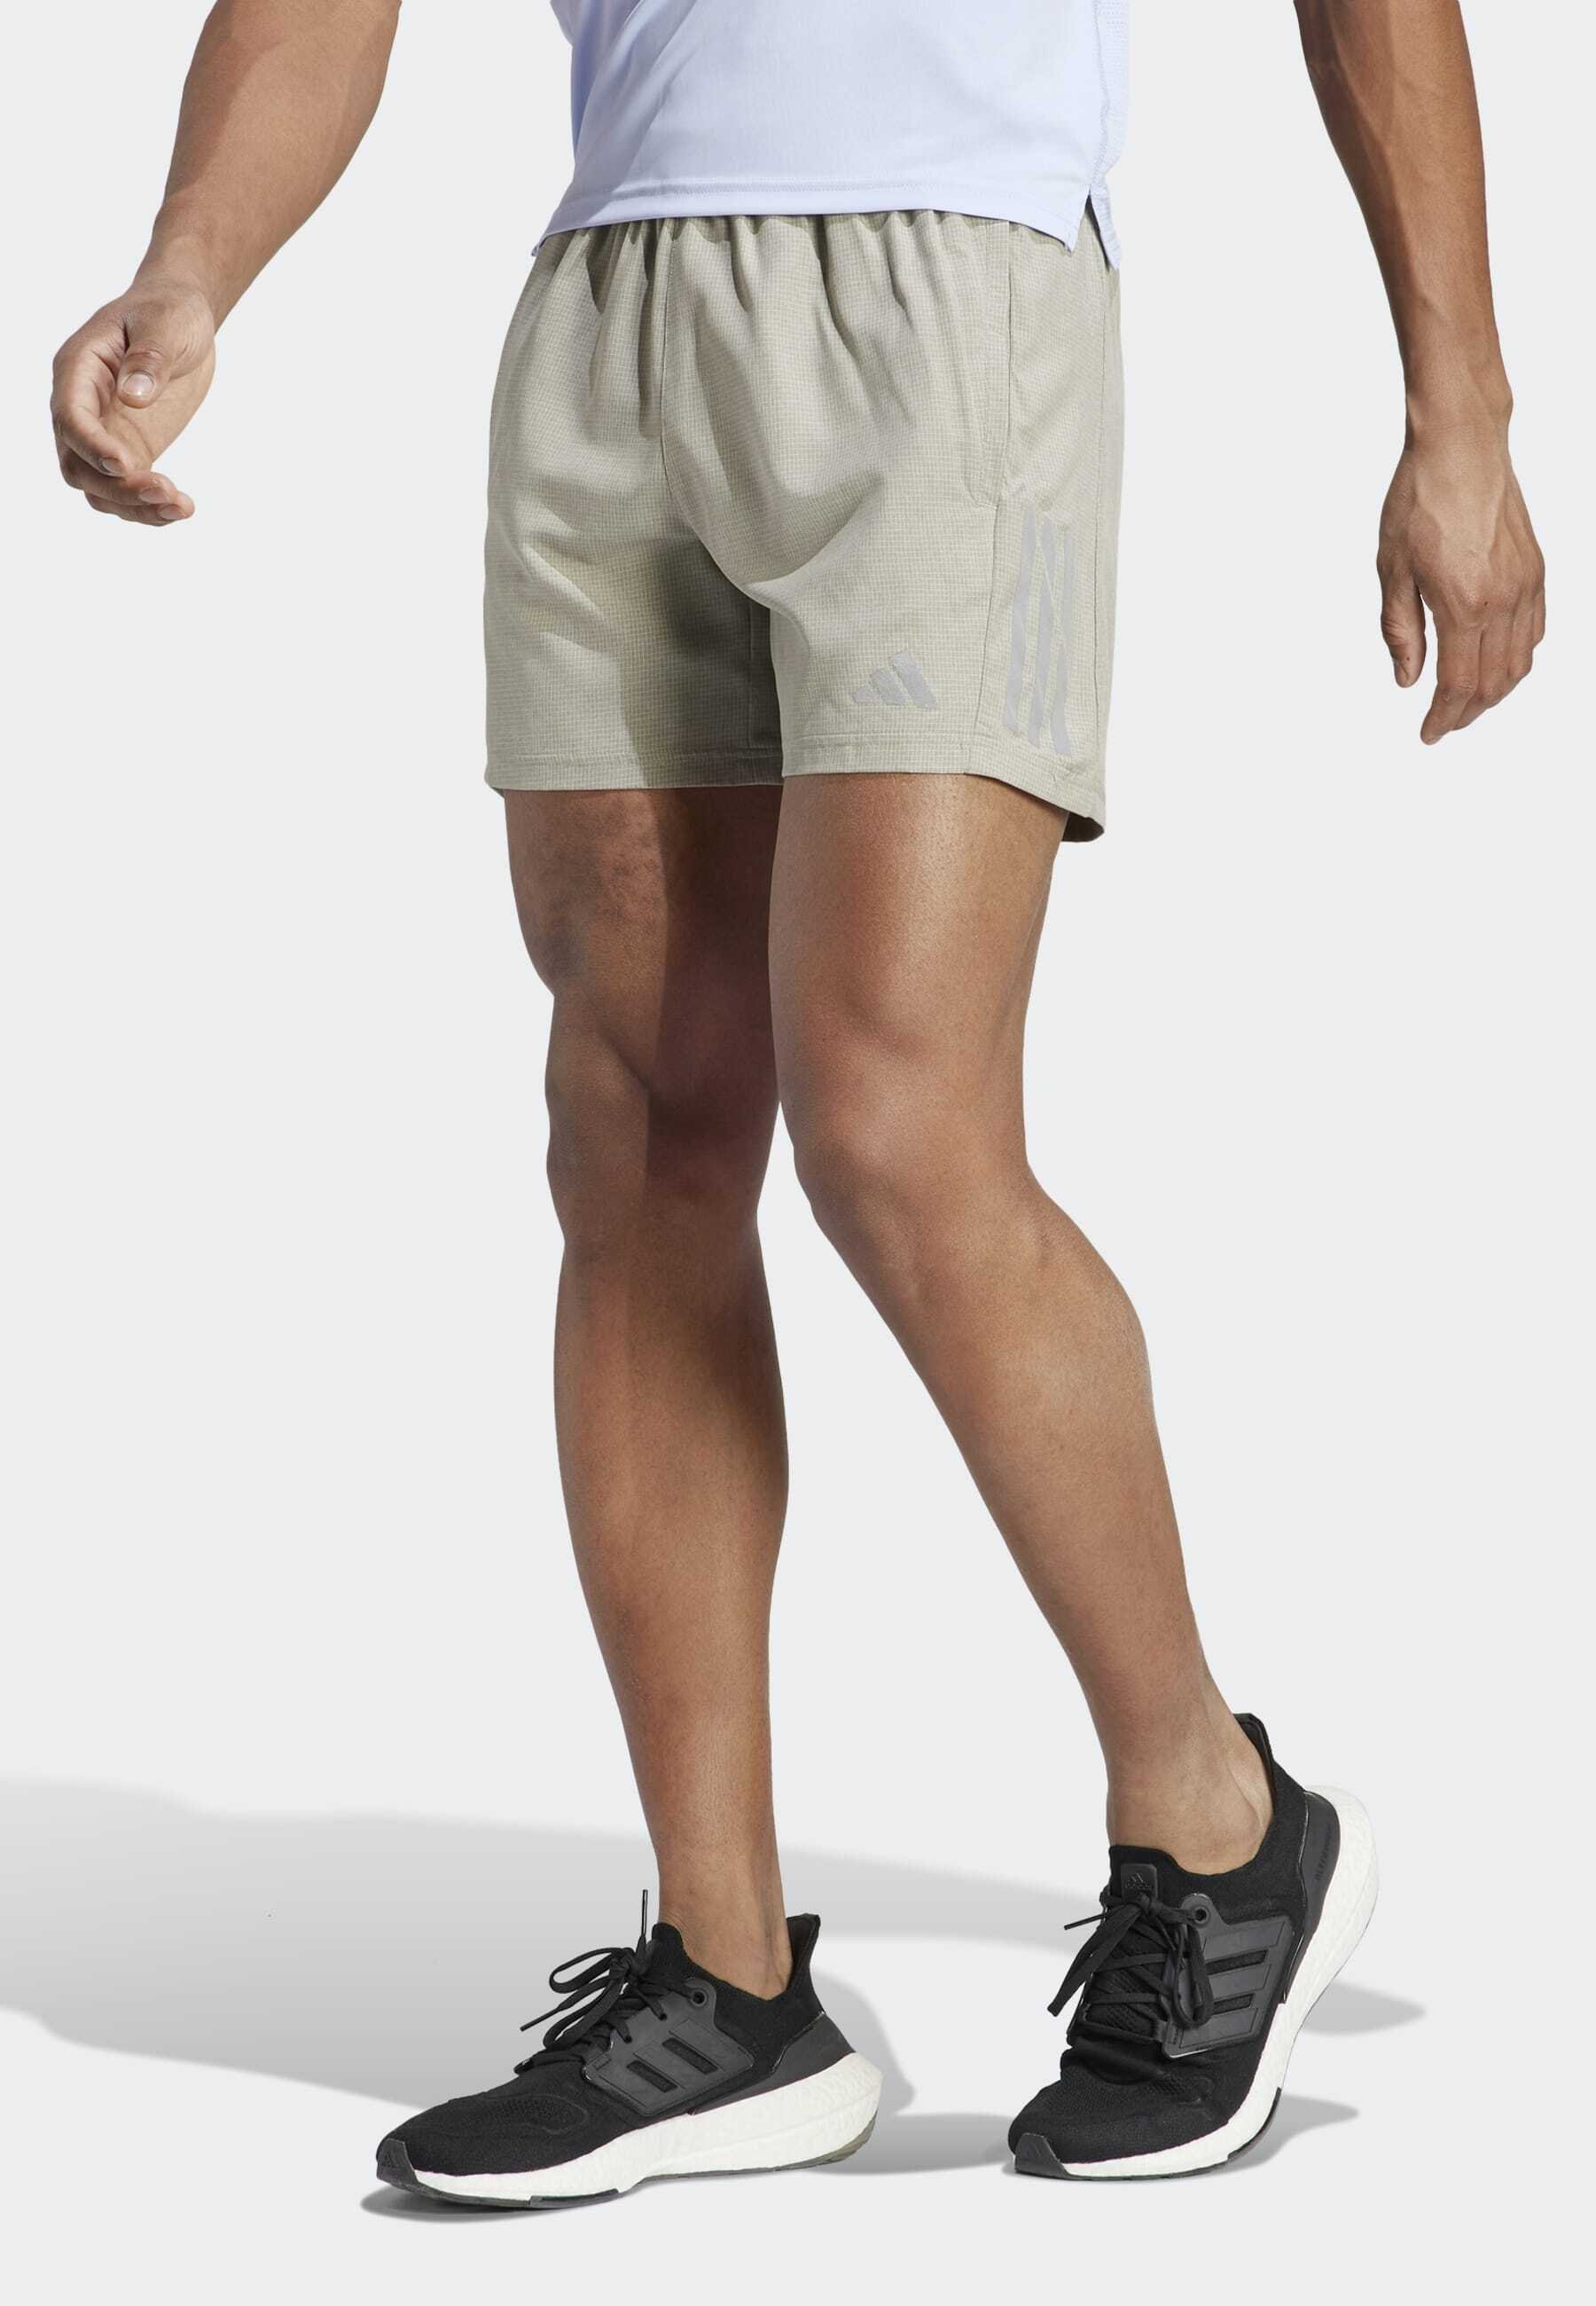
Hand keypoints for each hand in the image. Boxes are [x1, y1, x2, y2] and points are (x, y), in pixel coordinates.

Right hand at [51, 277, 216, 526]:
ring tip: (181, 506)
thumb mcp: (164, 322)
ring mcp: (104, 434)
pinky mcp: (129, 451)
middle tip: (165, 491)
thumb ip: (149, 357)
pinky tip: (181, 508)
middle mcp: (83, 407)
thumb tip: (134, 395)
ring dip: (136, 507)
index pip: (69, 418)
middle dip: (117, 487)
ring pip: (100, 489)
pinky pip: (127, 491)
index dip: (91, 446)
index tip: (126, 465)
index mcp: (79, 370)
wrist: (181, 319)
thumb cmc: (168, 311)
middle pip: (78, 466)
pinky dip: (150, 508)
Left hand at [1377, 425, 1545, 741]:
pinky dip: (1516, 659)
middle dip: (1466, 712)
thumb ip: (1401, 630)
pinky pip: (1535, 631)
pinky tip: (1494, 663)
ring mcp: (1526, 585)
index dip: (1442, 718)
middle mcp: (1503, 600)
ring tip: (1465, 702)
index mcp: (1464, 604)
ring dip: (1494, 692)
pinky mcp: (1536, 569)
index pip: (1457, 685)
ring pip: (1519, 663)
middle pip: (1492, 683)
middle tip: (1442, 724)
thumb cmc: (1420, 499)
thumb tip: (1407, 679)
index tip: (1427, 734)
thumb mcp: (1392, 570)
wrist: (1462, 447)